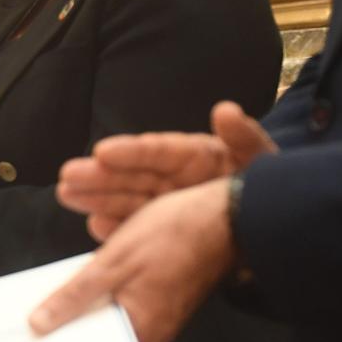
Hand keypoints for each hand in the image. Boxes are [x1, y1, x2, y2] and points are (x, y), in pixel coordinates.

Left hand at [28, 180, 236, 341]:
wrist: (229, 215)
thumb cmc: (175, 235)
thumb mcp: (113, 263)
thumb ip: (74, 297)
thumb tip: (38, 325)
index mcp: (139, 334)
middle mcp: (150, 335)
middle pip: (95, 338)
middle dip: (62, 329)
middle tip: (23, 326)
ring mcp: (156, 318)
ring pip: (106, 319)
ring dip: (79, 310)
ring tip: (40, 309)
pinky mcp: (159, 301)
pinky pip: (120, 305)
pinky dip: (98, 297)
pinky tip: (78, 287)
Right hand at [56, 101, 274, 239]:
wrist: (274, 224)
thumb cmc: (268, 187)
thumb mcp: (262, 159)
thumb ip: (244, 136)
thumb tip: (225, 110)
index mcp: (195, 156)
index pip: (159, 151)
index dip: (131, 151)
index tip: (103, 151)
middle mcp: (175, 179)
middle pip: (133, 175)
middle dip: (100, 176)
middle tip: (68, 176)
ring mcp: (167, 205)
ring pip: (126, 199)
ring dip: (96, 198)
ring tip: (67, 194)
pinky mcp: (163, 231)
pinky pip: (135, 229)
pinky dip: (116, 230)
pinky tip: (95, 227)